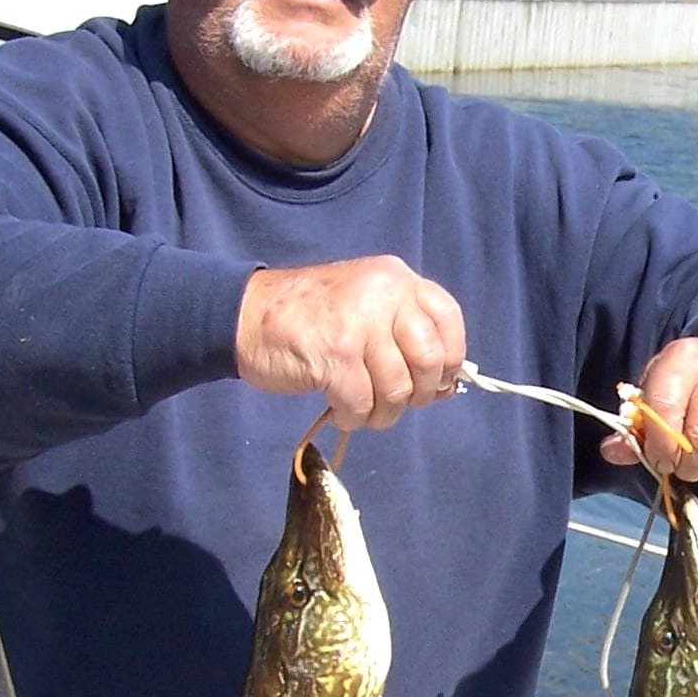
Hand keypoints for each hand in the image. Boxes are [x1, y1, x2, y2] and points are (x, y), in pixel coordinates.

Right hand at [236, 256, 466, 430]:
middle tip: (392, 401)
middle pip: (430, 360)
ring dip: (382, 413)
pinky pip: (362, 403)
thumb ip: (405, 335)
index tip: (436, 382)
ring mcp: (359, 322)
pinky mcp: (334, 354)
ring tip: (361, 409)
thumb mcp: (365, 307)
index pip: (448, 319)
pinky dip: (353, 417)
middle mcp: (383, 293)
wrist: (246, 314)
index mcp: (396, 279)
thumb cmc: (310, 318)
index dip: (451, 359)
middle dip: (418, 394)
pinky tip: (338, 409)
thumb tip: (447, 387)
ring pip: (397, 389)